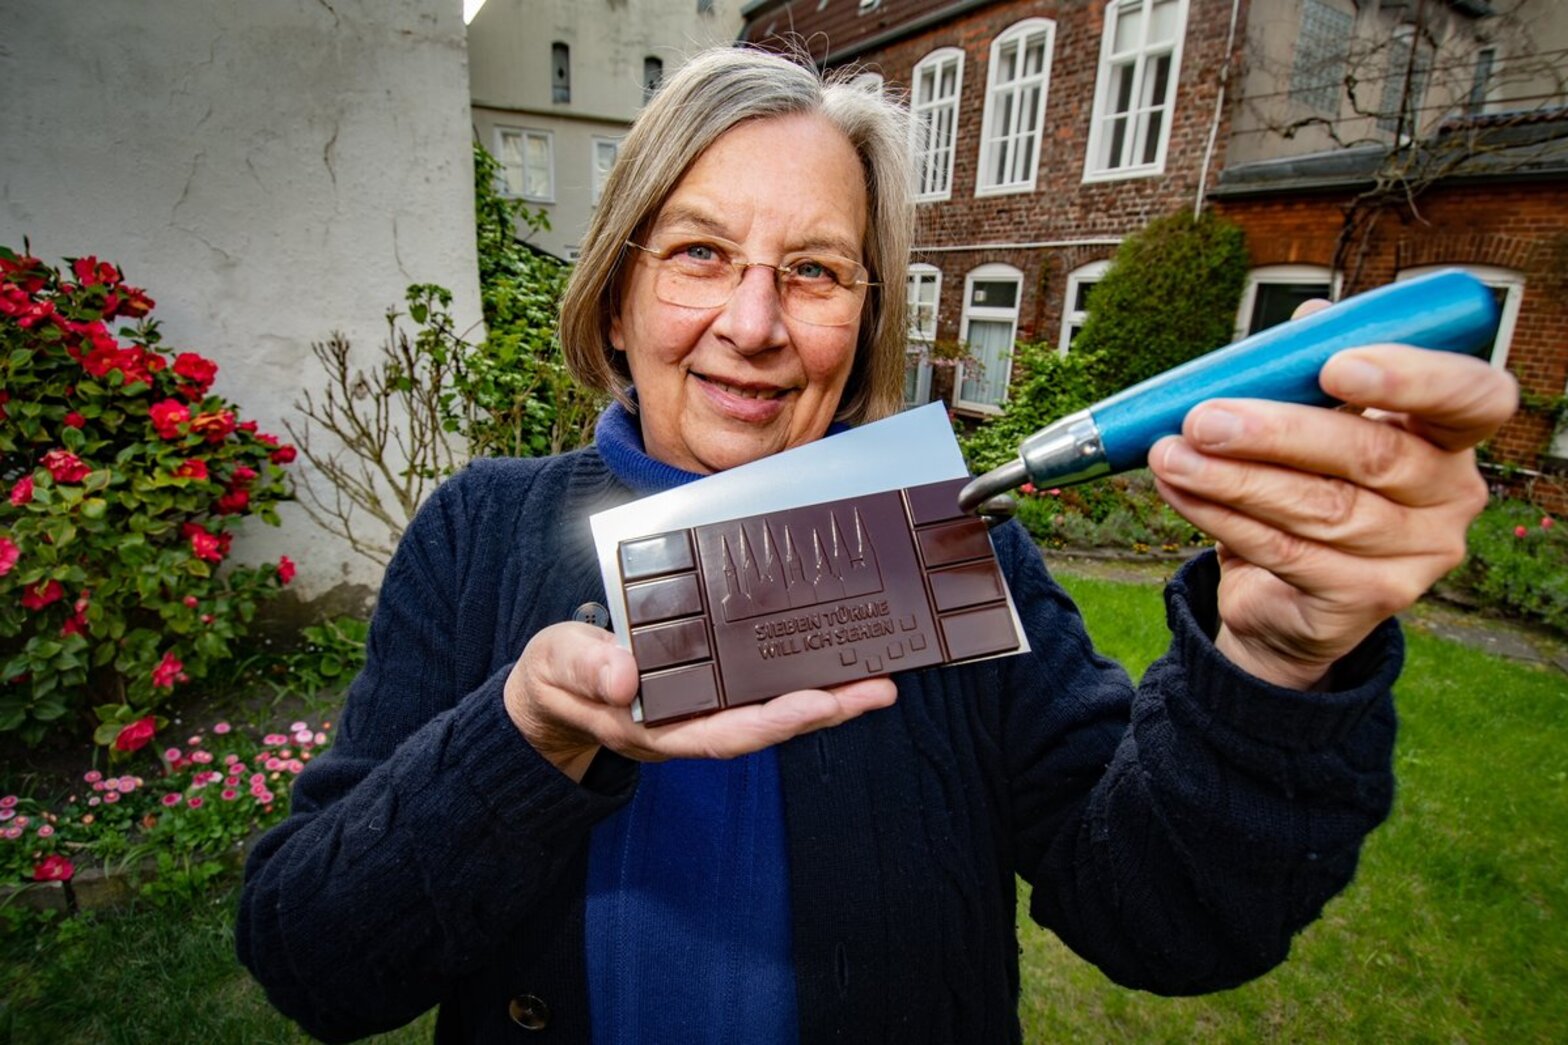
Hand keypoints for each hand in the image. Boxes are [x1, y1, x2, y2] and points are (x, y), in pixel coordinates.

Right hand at [503, 621, 897, 781]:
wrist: (552, 689)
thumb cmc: (557, 675)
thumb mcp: (559, 665)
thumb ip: (587, 668)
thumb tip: (623, 677)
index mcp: (657, 728)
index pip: (726, 733)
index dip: (775, 721)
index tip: (820, 703)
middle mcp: (692, 726)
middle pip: (768, 725)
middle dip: (826, 710)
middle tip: (880, 688)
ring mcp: (704, 710)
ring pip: (774, 709)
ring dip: (827, 696)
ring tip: (878, 677)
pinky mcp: (711, 688)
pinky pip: (762, 688)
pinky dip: (801, 676)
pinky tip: (835, 660)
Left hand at [1148, 328, 1517, 689]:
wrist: (1287, 594)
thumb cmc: (1308, 485)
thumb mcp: (1313, 422)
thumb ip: (1315, 370)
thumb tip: (1309, 321)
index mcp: (1450, 433)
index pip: (1472, 398)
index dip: (1413, 379)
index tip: (1336, 367)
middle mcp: (1451, 495)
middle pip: (1375, 456)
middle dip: (1278, 432)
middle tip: (1205, 418)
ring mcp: (1419, 555)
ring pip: (1322, 509)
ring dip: (1234, 479)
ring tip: (1172, 455)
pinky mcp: (1371, 600)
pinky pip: (1287, 551)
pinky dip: (1224, 518)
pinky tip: (1182, 492)